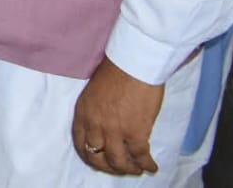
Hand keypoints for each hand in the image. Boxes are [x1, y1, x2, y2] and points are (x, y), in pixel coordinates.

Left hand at [72, 56, 163, 175]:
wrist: (134, 63)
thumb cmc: (116, 71)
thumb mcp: (93, 92)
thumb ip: (95, 112)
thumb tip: (104, 129)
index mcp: (83, 112)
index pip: (80, 143)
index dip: (90, 156)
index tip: (99, 161)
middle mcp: (95, 124)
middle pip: (97, 157)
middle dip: (109, 167)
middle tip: (120, 168)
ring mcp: (114, 130)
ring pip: (118, 162)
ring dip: (128, 169)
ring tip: (137, 169)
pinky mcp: (135, 133)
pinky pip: (140, 157)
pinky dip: (147, 164)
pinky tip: (152, 166)